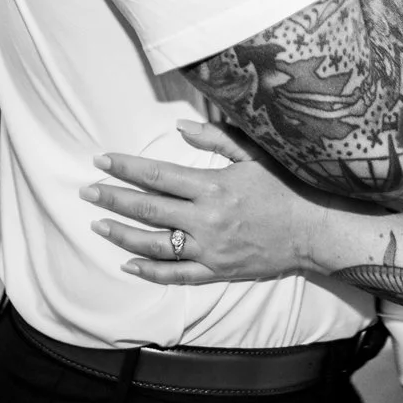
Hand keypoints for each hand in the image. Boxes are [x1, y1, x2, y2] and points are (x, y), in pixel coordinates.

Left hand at [83, 121, 331, 283]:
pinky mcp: (218, 271)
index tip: (100, 161)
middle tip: (86, 191)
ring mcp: (210, 250)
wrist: (316, 230)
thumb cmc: (287, 186)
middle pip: (147, 210)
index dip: (125, 168)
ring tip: (98, 225)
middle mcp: (206, 221)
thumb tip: (179, 126)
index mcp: (213, 187)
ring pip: (154, 245)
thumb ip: (215, 138)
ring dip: (122, 234)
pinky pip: (176, 275)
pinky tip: (128, 263)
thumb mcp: (255, 154)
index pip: (157, 175)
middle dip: (112, 199)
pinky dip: (149, 271)